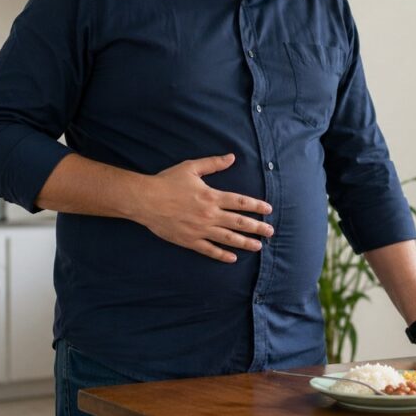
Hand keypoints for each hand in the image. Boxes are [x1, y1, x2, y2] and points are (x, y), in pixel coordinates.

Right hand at [129, 153, 273, 262]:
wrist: (144, 200)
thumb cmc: (167, 182)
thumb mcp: (191, 168)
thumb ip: (213, 163)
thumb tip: (232, 157)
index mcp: (211, 196)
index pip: (240, 202)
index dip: (256, 206)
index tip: (268, 210)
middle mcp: (209, 214)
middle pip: (239, 223)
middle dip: (257, 227)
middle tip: (270, 232)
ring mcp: (200, 229)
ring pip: (228, 238)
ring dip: (245, 243)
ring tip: (258, 246)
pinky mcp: (189, 240)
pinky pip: (209, 250)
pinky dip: (222, 255)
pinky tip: (233, 258)